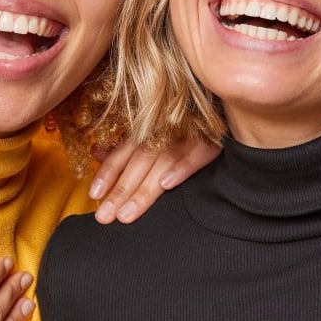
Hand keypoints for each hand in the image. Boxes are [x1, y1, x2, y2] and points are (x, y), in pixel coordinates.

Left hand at [89, 133, 218, 223]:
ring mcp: (191, 131)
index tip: (94, 195)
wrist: (226, 102)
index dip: (108, 173)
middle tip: (105, 217)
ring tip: (127, 214)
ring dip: (145, 188)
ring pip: (163, 161)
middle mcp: (167, 128)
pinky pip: (199, 152)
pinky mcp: (216, 137)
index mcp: (150, 128)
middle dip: (121, 190)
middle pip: (140, 161)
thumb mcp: (154, 129)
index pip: (124, 151)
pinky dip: (183, 166)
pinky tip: (167, 184)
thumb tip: (96, 152)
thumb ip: (126, 145)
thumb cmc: (186, 121)